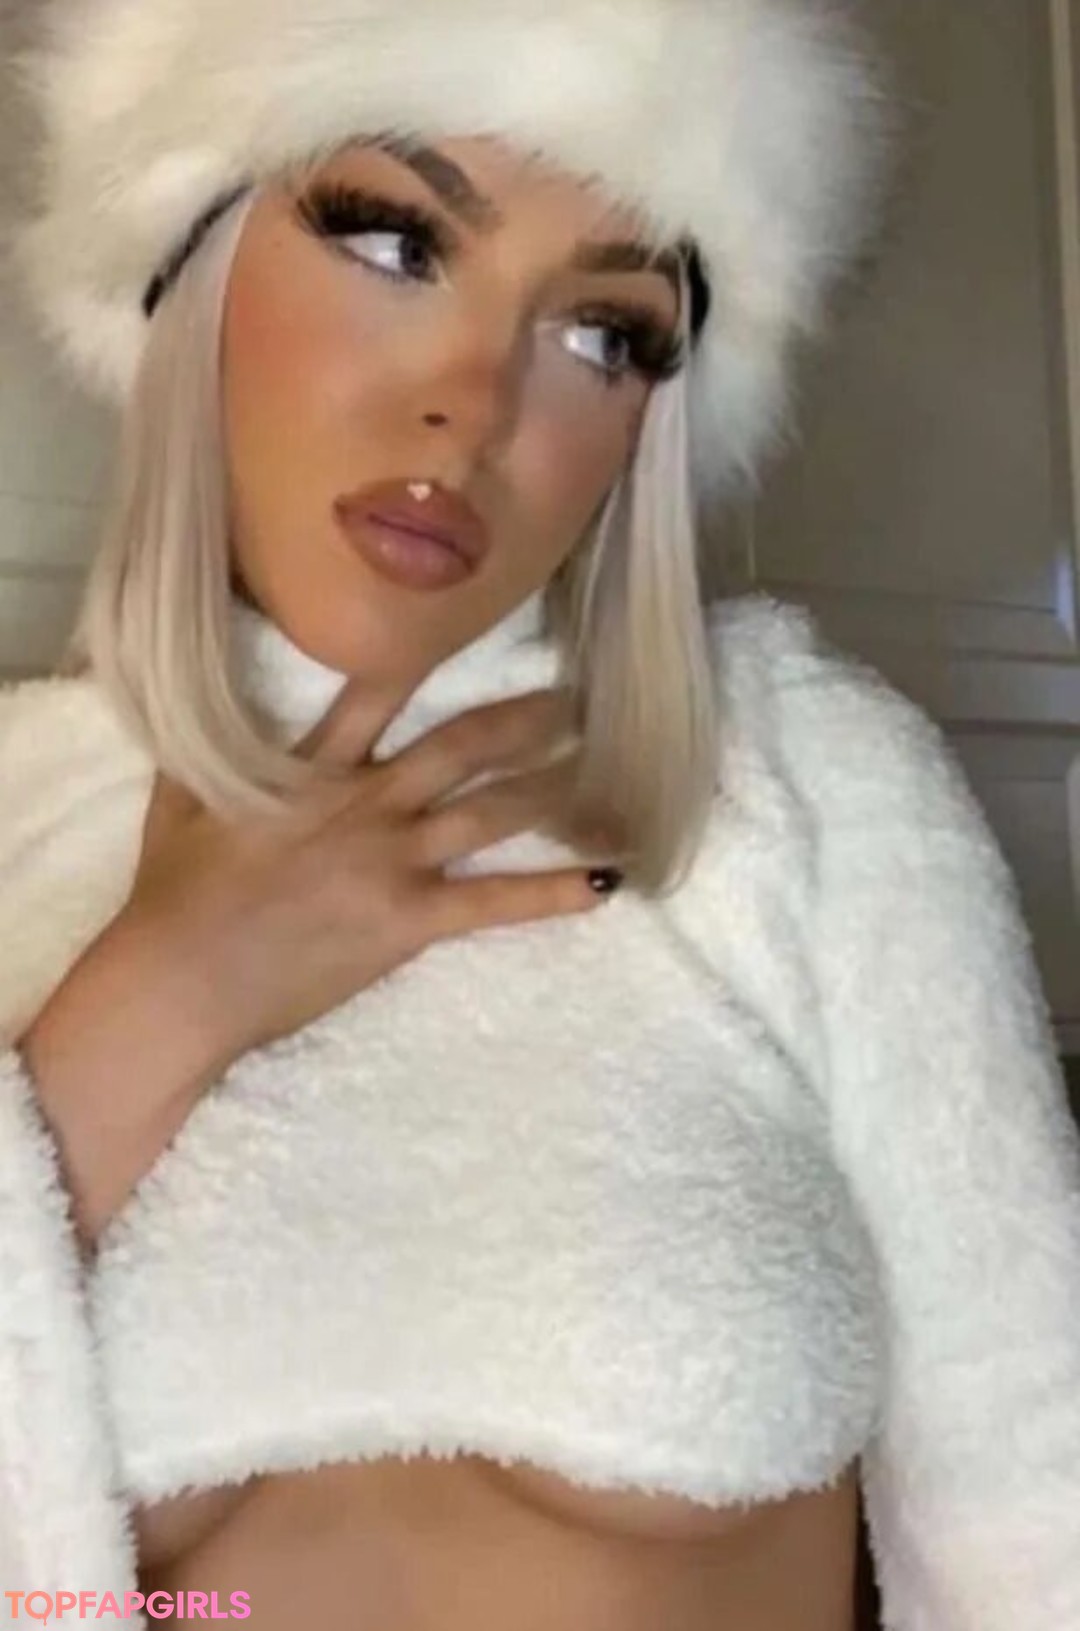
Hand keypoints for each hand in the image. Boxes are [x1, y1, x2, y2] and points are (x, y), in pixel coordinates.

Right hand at [120, 678, 623, 1069]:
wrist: (180, 981)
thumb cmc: (173, 895)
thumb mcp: (179, 803)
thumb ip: (201, 750)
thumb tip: (189, 704)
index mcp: (311, 770)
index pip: (375, 692)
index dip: (427, 655)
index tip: (474, 626)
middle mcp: (366, 804)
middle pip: (462, 747)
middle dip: (524, 720)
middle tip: (577, 698)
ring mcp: (392, 861)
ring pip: (491, 812)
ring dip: (552, 787)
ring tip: (606, 768)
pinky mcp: (408, 921)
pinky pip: (494, 904)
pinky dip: (553, 893)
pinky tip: (606, 881)